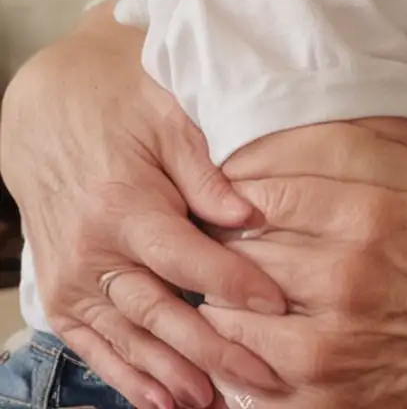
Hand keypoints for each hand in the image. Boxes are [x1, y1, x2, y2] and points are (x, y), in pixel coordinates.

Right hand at [0, 7, 288, 408]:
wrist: (48, 111)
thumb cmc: (122, 107)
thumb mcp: (170, 121)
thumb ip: (208, 174)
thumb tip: (250, 214)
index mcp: (125, 206)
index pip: (187, 258)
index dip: (234, 283)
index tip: (278, 304)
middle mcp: (93, 251)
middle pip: (162, 311)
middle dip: (214, 349)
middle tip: (263, 376)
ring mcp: (72, 279)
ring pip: (130, 338)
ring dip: (174, 375)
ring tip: (217, 400)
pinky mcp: (60, 294)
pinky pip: (95, 345)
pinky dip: (128, 375)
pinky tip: (162, 400)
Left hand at [202, 125, 406, 406]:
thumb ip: (354, 150)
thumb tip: (274, 139)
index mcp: (374, 212)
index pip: (263, 186)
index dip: (243, 183)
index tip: (241, 186)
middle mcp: (347, 277)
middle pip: (241, 243)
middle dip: (235, 234)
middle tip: (246, 231)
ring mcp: (329, 346)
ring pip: (229, 305)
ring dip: (234, 289)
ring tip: (259, 279)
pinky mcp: (321, 398)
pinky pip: (241, 367)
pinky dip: (242, 345)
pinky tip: (268, 327)